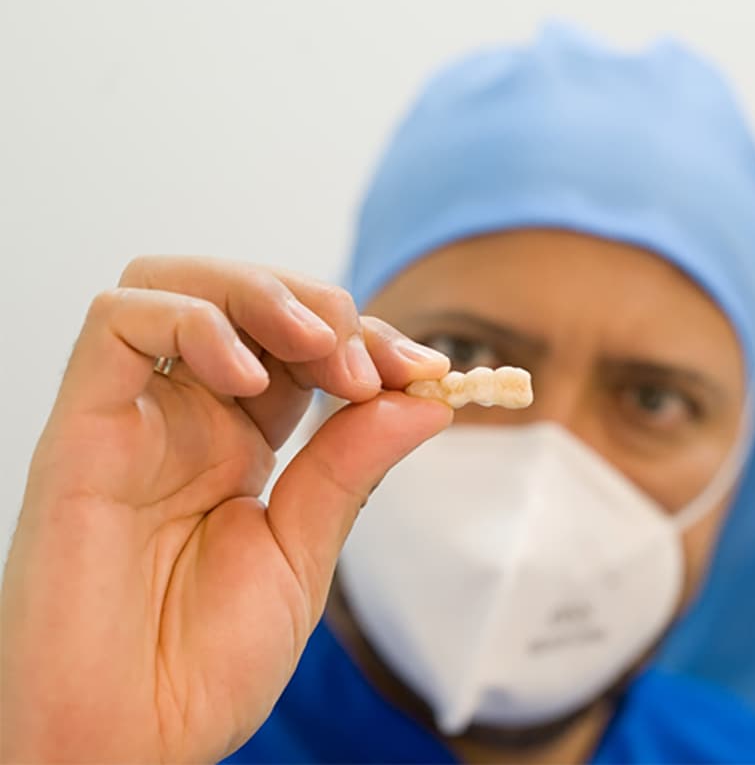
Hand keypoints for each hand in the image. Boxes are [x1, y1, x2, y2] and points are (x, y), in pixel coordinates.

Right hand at [0, 257, 451, 762]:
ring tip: (321, 348)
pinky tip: (246, 375)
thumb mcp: (304, 555)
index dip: (369, 341)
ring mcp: (132, 418)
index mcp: (241, 442)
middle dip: (324, 309)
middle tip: (373, 364)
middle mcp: (185, 417)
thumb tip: (426, 400)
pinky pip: (116, 325)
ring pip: (178, 283)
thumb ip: (351, 468)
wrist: (128, 742)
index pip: (304, 346)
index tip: (428, 371)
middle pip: (246, 298)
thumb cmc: (205, 664)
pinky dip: (190, 321)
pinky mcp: (78, 431)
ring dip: (262, 293)